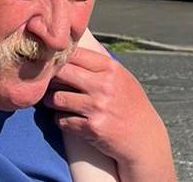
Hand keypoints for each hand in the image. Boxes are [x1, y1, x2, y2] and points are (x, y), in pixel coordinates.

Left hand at [44, 49, 175, 181]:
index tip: (53, 63)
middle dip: (51, 77)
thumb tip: (67, 53)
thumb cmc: (130, 105)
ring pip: (57, 98)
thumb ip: (98, 65)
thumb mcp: (121, 77)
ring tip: (55, 101)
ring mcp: (97, 107)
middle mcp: (104, 85)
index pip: (74, 53)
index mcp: (110, 68)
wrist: (144, 138)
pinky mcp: (91, 128)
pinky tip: (67, 118)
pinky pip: (62, 120)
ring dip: (51, 101)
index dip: (59, 57)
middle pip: (61, 72)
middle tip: (48, 82)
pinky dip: (60, 120)